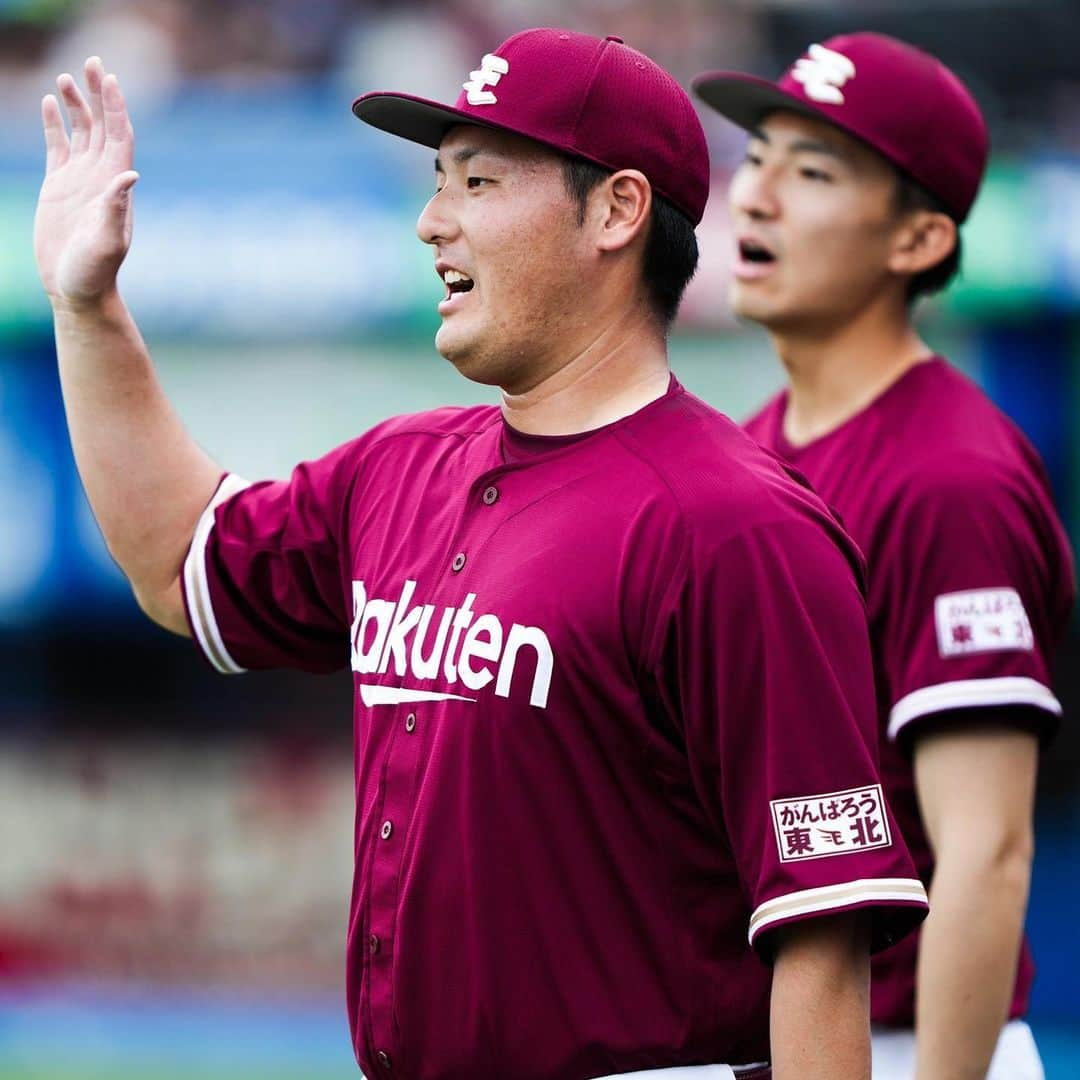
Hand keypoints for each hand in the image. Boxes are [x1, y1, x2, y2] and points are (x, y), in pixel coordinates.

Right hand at [34, 56, 138, 309]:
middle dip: (99, 94)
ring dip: (77, 104)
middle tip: (92, 61)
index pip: (119, 135)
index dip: (116, 107)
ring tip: (66, 77)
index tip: (110, 78)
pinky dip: (55, 124)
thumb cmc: (95, 271)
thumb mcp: (108, 240)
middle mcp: (101, 177)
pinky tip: (49, 103)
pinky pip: (58, 147)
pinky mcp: (58, 187)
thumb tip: (130, 174)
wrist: (77, 289)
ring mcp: (80, 180)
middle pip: (103, 125)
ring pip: (80, 132)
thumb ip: (116, 207)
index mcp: (115, 185)